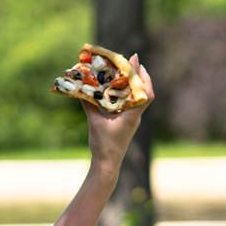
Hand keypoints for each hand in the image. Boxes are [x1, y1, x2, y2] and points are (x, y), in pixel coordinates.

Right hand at [83, 54, 155, 176]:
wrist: (107, 164)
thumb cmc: (103, 145)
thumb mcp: (94, 122)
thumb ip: (88, 105)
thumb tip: (80, 90)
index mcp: (132, 116)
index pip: (144, 93)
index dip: (142, 76)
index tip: (136, 60)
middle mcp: (135, 116)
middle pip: (143, 92)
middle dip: (138, 75)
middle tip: (130, 61)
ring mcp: (132, 120)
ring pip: (137, 97)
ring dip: (133, 84)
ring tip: (124, 71)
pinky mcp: (127, 123)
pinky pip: (130, 104)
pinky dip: (126, 94)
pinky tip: (117, 89)